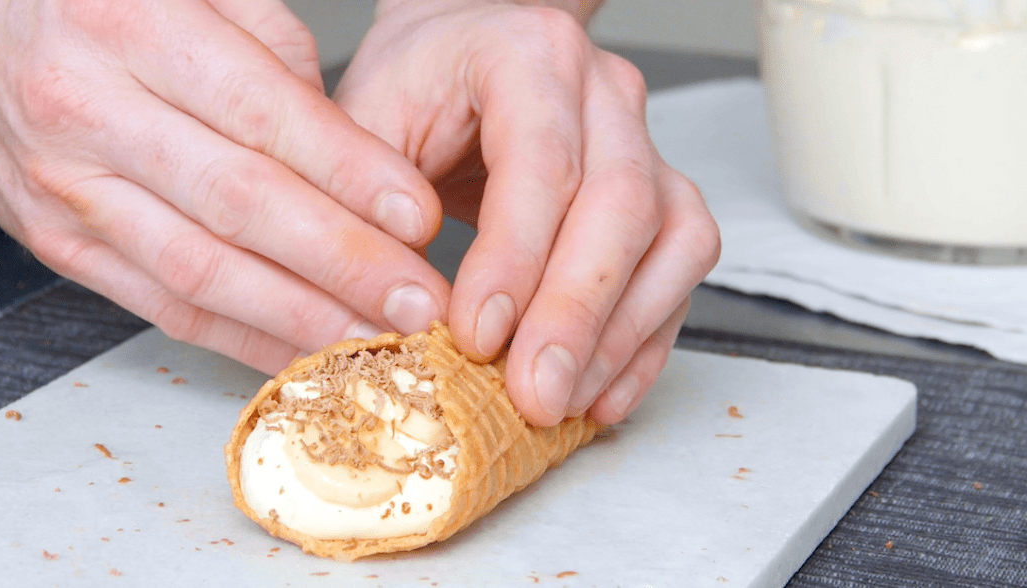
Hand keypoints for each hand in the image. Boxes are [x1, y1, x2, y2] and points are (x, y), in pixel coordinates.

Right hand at [0, 0, 452, 373]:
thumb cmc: (94, 8)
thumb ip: (270, 51)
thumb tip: (355, 154)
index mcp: (130, 24)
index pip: (258, 111)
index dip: (347, 171)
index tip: (418, 216)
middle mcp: (88, 109)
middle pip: (235, 203)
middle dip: (340, 261)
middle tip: (419, 300)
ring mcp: (65, 191)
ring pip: (199, 271)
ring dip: (299, 317)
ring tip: (379, 341)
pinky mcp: (59, 248)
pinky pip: (163, 308)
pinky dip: (242, 338)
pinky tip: (307, 354)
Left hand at [334, 0, 719, 425]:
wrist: (457, 52)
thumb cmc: (412, 85)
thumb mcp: (364, 124)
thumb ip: (373, 207)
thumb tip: (402, 316)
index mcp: (528, 54)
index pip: (542, 159)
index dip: (515, 255)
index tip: (476, 335)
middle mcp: (604, 92)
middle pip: (621, 204)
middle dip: (575, 313)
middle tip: (532, 394)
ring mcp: (645, 142)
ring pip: (671, 239)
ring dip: (619, 335)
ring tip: (562, 402)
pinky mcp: (662, 195)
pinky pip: (679, 269)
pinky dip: (644, 340)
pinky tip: (601, 391)